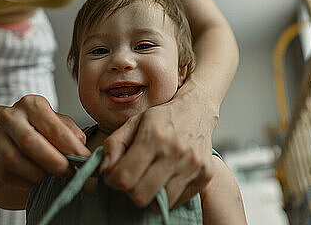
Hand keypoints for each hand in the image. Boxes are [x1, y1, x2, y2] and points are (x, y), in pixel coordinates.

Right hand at [0, 95, 90, 208]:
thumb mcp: (59, 122)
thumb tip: (85, 157)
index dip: (72, 149)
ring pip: (14, 161)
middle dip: (55, 163)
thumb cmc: (39, 126)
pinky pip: (7, 175)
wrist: (6, 128)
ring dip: (39, 175)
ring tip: (56, 180)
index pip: (54, 128)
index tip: (87, 163)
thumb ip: (72, 136)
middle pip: (30, 143)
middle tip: (72, 174)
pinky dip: (26, 183)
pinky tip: (39, 183)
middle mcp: (10, 117)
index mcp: (31, 104)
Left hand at [101, 96, 215, 208]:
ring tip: (150, 177)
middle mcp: (176, 152)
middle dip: (130, 189)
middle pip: (140, 195)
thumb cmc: (163, 117)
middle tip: (133, 177)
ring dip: (150, 194)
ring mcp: (193, 165)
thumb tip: (105, 170)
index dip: (113, 180)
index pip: (124, 177)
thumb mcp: (133, 122)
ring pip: (160, 202)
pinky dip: (168, 194)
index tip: (114, 174)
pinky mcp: (205, 175)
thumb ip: (114, 144)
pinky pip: (178, 200)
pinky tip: (166, 177)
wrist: (198, 109)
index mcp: (154, 136)